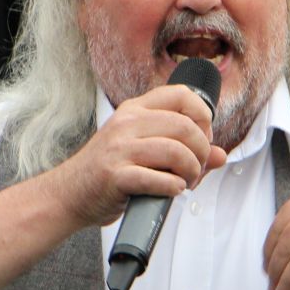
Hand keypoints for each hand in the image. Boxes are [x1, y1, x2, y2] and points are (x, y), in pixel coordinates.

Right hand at [45, 82, 227, 228]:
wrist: (69, 194)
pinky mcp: (115, 175)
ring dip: (191, 172)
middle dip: (201, 151)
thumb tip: (220, 155)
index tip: (203, 137)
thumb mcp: (144, 151)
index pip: (181, 95)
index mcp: (135, 110)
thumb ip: (183, 150)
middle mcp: (127, 123)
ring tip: (186, 182)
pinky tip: (171, 191)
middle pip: (185, 126)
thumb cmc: (109, 172)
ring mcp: (119, 148)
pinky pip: (159, 179)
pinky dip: (174, 188)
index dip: (203, 116)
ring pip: (176, 152)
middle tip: (196, 168)